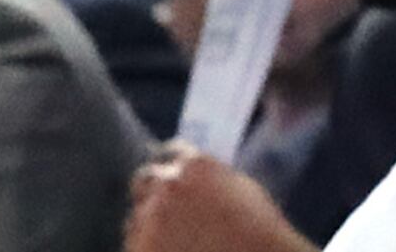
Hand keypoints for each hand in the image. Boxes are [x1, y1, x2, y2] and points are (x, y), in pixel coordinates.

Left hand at [127, 145, 312, 251]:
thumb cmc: (259, 231)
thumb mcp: (241, 189)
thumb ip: (210, 177)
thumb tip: (193, 176)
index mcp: (195, 165)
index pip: (170, 152)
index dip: (170, 165)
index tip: (168, 174)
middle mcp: (169, 185)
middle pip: (145, 179)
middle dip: (152, 191)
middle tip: (161, 208)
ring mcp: (152, 219)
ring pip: (137, 218)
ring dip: (148, 225)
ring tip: (171, 240)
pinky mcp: (142, 249)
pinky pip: (136, 246)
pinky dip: (148, 249)